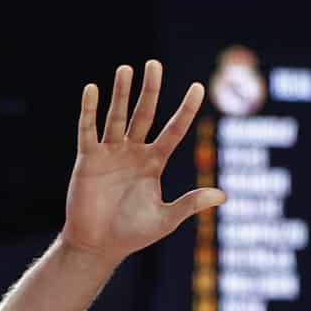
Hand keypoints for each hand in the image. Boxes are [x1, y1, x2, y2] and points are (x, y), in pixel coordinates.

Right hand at [61, 60, 225, 266]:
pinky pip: (87, 130)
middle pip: (144, 114)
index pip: (174, 130)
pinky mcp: (88, 159)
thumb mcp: (166, 219)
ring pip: (116, 116)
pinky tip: (92, 89)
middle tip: (154, 64)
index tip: (198, 87)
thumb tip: (223, 195)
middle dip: (150, 90)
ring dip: (120, 93)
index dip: (186, 110)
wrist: (98, 246)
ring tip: (126, 69)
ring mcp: (110, 153)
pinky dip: (89, 110)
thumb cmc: (132, 234)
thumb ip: (190, 204)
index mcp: (154, 163)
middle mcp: (133, 152)